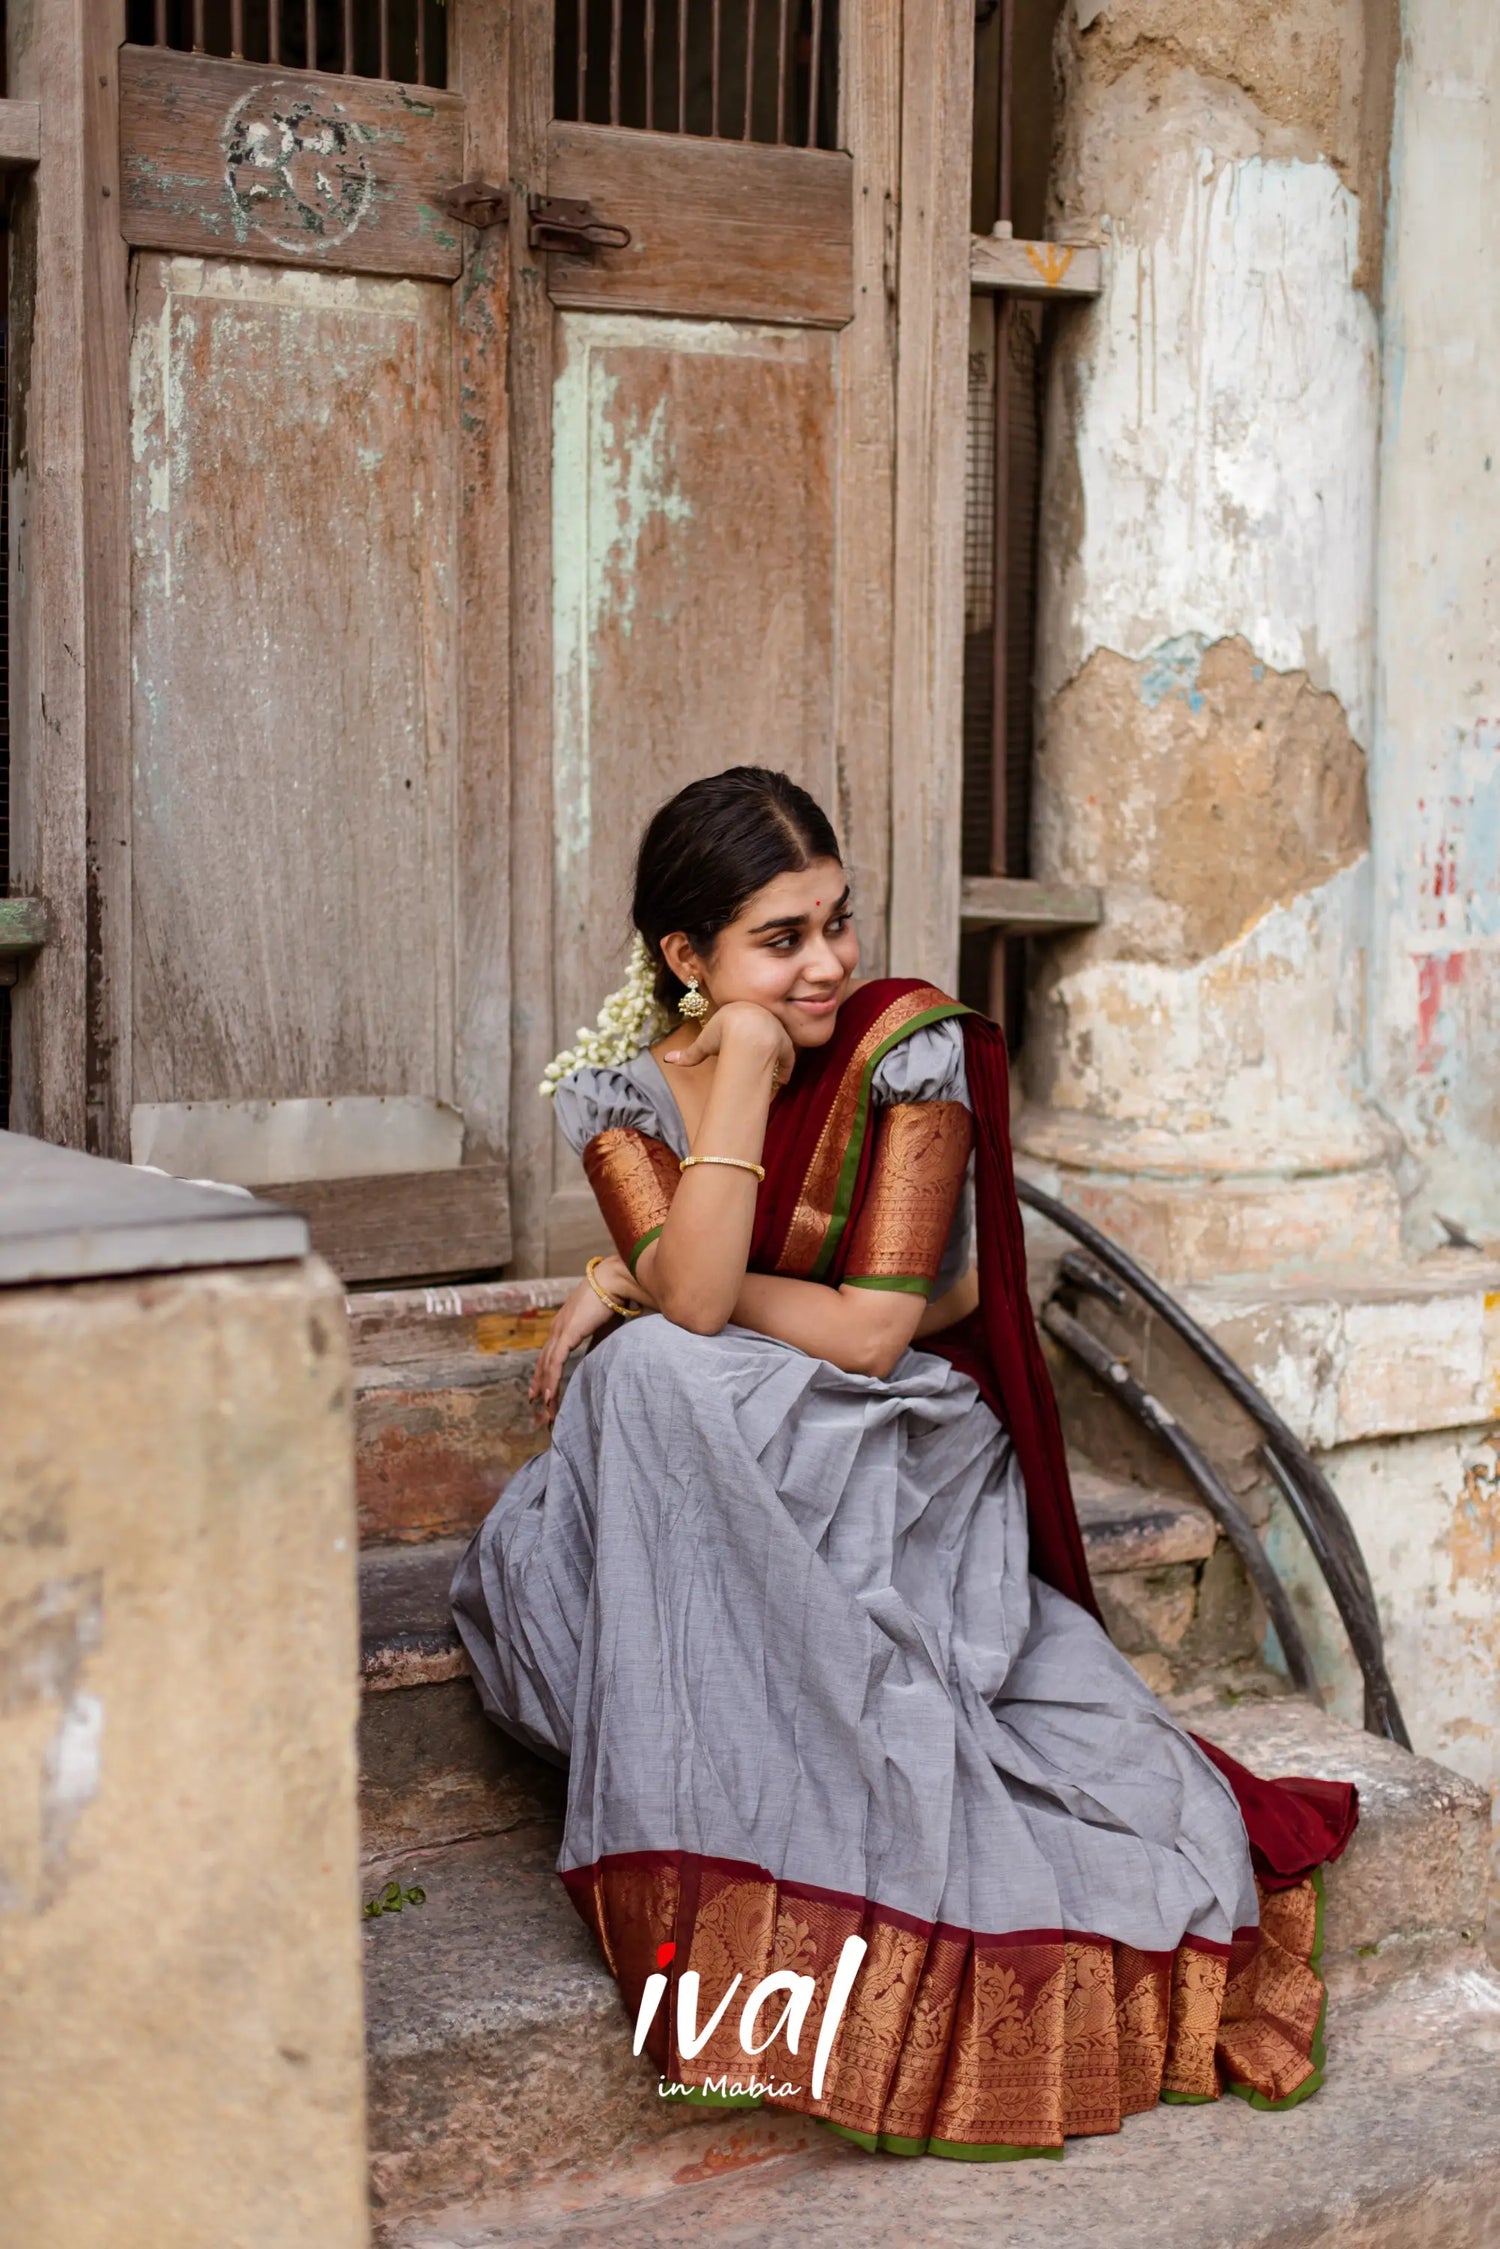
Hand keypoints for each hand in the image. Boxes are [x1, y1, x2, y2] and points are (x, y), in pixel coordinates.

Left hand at [530, 1276, 612, 1424]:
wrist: (614, 1281)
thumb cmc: (612, 1300)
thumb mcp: (603, 1328)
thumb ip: (594, 1345)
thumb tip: (591, 1360)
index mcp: (564, 1326)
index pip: (549, 1355)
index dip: (544, 1374)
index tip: (541, 1392)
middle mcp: (557, 1329)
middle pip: (544, 1363)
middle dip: (541, 1385)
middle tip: (538, 1406)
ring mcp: (559, 1331)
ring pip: (546, 1366)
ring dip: (545, 1389)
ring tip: (545, 1409)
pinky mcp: (566, 1334)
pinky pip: (555, 1363)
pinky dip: (551, 1381)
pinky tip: (549, 1396)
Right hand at [663, 1000, 793, 1084]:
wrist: (746, 1031)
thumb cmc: (722, 1034)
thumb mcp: (703, 1044)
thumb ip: (688, 1054)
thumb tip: (667, 1059)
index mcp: (740, 1010)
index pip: (741, 1020)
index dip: (740, 1031)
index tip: (739, 1042)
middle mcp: (760, 1015)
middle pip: (761, 1027)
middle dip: (761, 1039)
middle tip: (759, 1055)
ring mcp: (775, 1027)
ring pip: (776, 1041)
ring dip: (775, 1055)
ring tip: (773, 1070)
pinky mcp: (785, 1042)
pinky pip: (786, 1055)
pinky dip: (785, 1067)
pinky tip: (783, 1080)